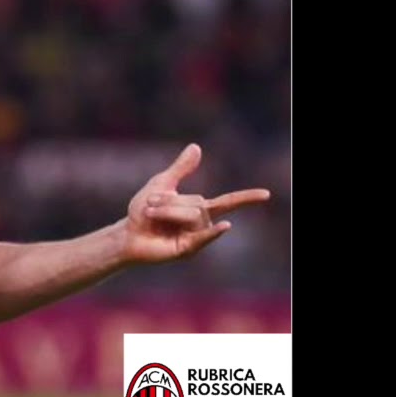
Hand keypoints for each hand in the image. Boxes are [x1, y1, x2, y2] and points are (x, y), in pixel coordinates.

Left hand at [122, 144, 270, 264]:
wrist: (128, 233)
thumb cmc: (143, 211)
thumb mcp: (162, 184)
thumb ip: (181, 168)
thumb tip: (197, 147)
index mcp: (200, 207)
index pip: (229, 201)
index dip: (247, 197)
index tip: (267, 194)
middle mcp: (202, 222)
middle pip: (197, 203)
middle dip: (169, 200)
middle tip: (150, 207)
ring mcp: (196, 237)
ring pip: (193, 215)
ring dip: (166, 211)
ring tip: (151, 217)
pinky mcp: (188, 249)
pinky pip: (203, 236)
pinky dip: (214, 232)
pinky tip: (227, 225)